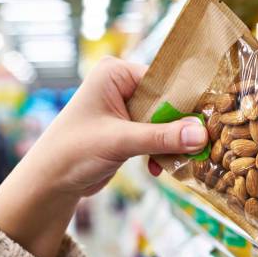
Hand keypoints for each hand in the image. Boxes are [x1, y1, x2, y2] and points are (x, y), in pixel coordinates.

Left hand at [0, 57, 207, 256]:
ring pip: (165, 122)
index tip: (208, 122)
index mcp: (116, 73)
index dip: (186, 102)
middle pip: (167, 102)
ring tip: (179, 161)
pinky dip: (161, 152)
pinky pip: (157, 136)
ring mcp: (126, 108)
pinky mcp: (129, 130)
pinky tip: (156, 169)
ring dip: (172, 143)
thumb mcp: (120, 142)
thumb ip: (162, 137)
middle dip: (180, 127)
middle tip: (199, 147)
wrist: (49, 183)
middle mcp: (122, 86)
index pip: (164, 80)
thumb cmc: (73, 152)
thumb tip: (202, 134)